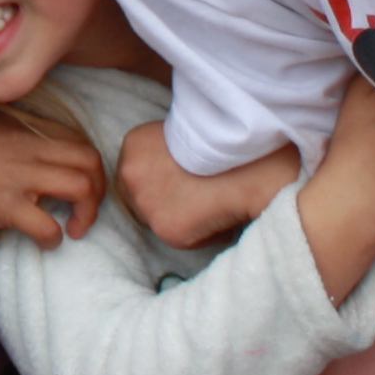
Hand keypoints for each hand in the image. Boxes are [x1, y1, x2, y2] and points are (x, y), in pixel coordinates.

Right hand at [0, 114, 105, 245]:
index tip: (84, 187)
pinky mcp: (6, 205)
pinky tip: (46, 242)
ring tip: (74, 229)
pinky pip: (49, 225)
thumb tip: (32, 155)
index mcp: (22, 130)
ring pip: (81, 188)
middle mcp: (27, 148)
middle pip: (89, 161)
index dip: (91, 167)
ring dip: (86, 214)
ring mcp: (19, 176)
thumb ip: (11, 138)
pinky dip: (54, 238)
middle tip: (86, 211)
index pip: (78, 141)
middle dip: (99, 190)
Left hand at [117, 126, 290, 248]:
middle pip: (137, 199)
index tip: (175, 184)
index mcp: (133, 146)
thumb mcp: (179, 134)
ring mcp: (145, 204)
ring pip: (159, 221)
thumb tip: (168, 175)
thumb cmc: (222, 143)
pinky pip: (184, 240)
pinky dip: (203, 234)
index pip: (131, 174)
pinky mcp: (165, 229)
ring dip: (184, 219)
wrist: (244, 160)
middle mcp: (130, 175)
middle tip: (192, 200)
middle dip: (162, 203)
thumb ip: (163, 154)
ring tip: (212, 204)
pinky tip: (220, 216)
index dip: (154, 182)